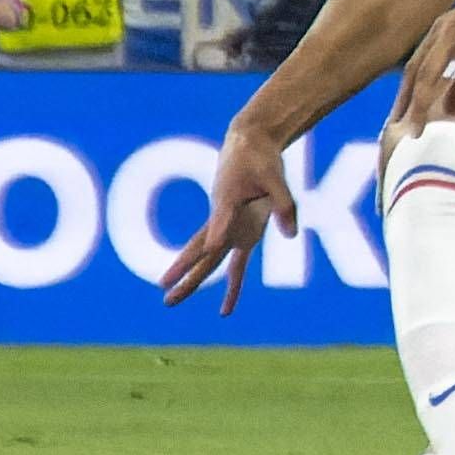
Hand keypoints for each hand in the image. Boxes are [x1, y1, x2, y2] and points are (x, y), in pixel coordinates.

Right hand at [156, 115, 301, 309]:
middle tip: (165, 293)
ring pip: (209, 260)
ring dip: (193, 281)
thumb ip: (285, 204)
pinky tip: (225, 311)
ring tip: (170, 302)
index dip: (215, 234)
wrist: (249, 144)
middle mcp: (223, 220)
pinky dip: (233, 287)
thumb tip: (290, 235)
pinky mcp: (242, 233)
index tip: (207, 249)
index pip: (219, 222)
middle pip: (201, 250)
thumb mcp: (276, 175)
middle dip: (184, 272)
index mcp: (227, 202)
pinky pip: (235, 265)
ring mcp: (230, 229)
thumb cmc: (260, 157)